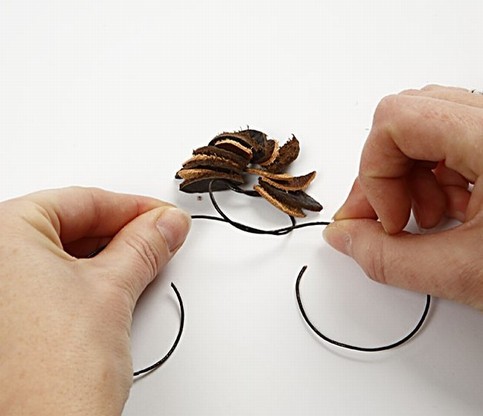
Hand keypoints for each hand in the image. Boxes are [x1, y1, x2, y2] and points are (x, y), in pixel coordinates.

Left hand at [0, 187, 190, 414]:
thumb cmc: (51, 379)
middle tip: (159, 238)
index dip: (132, 207)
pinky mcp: (10, 319)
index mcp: (2, 234)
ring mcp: (0, 292)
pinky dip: (87, 279)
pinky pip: (52, 281)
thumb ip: (144, 246)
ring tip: (143, 265)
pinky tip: (115, 287)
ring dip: (108, 257)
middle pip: (70, 225)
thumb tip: (166, 225)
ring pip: (63, 254)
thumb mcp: (111, 292)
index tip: (162, 216)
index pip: (82, 201)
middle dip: (122, 233)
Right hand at [323, 85, 482, 309]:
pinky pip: (453, 139)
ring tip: (431, 220)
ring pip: (427, 127)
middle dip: (388, 173)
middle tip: (393, 220)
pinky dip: (438, 176)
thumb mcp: (468, 275)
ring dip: (412, 176)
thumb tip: (346, 240)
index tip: (389, 219)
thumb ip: (388, 260)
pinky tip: (454, 212)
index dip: (375, 172)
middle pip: (407, 118)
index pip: (396, 119)